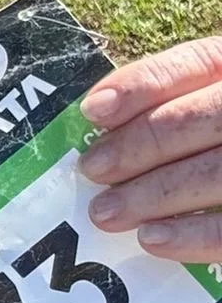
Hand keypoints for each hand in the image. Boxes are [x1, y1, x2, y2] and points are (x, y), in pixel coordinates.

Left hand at [79, 37, 221, 258]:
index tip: (94, 110)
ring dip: (151, 195)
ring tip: (107, 212)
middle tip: (93, 170)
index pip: (194, 65)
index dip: (141, 86)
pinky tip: (152, 238)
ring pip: (211, 174)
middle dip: (136, 147)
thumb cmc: (218, 134)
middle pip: (196, 121)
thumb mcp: (209, 99)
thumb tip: (102, 116)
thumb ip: (172, 101)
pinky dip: (191, 235)